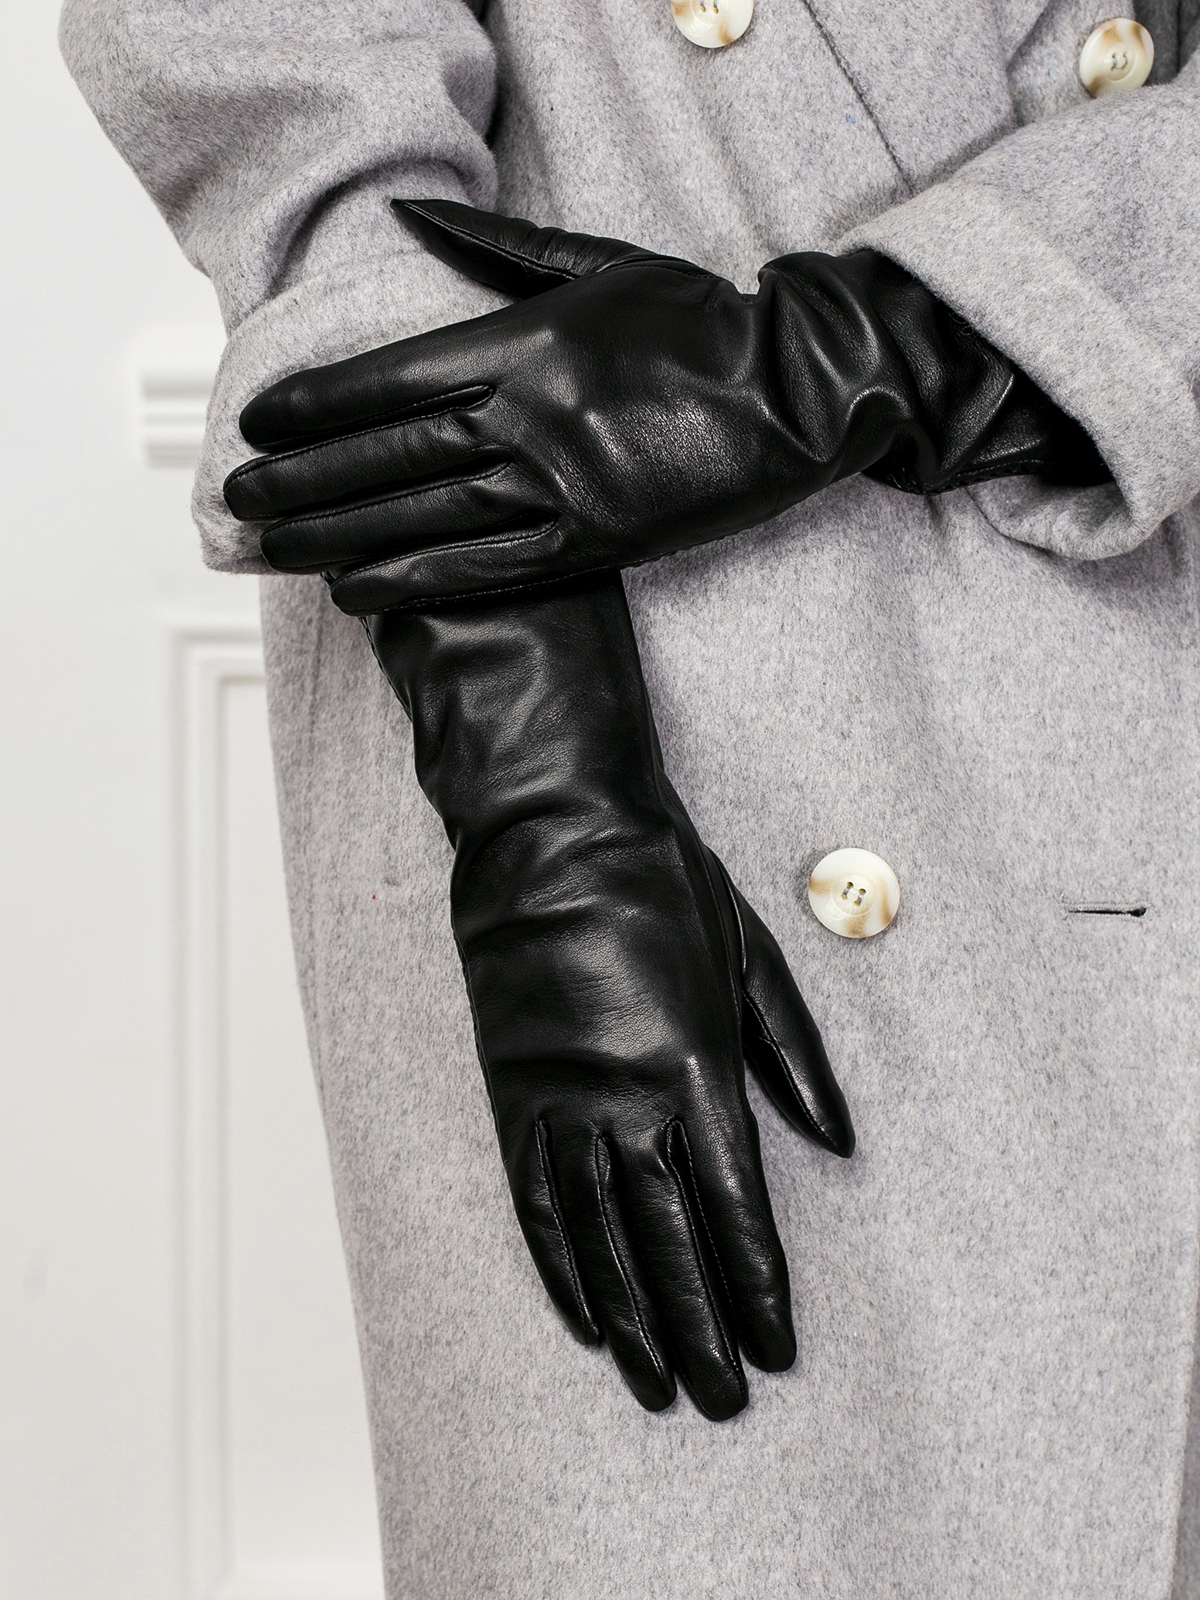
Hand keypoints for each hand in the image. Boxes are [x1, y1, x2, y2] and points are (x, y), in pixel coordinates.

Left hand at [225, 200, 1107, 611]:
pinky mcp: (592, 544)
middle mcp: (530, 417)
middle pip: (389, 455)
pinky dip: (415, 581)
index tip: (258, 423)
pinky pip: (485, 570)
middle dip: (302, 480)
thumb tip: (410, 213)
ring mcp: (561, 488)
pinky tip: (359, 591)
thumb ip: (496, 246)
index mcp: (526, 341)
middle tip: (235, 500)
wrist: (796, 393)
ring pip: (423, 516)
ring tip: (274, 549)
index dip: (316, 405)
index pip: (391, 378)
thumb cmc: (700, 320)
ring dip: (337, 536)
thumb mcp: (598, 261)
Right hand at [363, 574, 852, 1418]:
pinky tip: (585, 1319)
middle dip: (701, 1328)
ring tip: (658, 1386)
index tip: (777, 1348)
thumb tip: (841, 1142)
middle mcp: (627, 1100)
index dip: (758, 1286)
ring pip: (601, 1239)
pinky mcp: (512, 1093)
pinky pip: (536, 1202)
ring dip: (633, 1319)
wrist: (551, 833)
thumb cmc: (664, 885)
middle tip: (724, 1400)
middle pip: (669, 1242)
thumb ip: (796, 1058)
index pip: (735, 1206)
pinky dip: (562, 1269)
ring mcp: (561, 1102)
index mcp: (696, 1065)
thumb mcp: (755, 956)